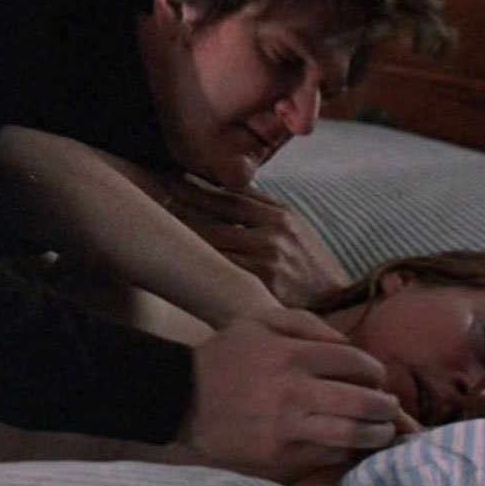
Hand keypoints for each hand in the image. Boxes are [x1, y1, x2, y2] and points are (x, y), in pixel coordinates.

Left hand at [166, 179, 349, 307]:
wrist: (339, 306)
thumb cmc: (309, 269)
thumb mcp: (294, 231)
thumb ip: (262, 212)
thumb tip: (225, 190)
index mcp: (280, 213)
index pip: (226, 193)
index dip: (192, 186)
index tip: (166, 179)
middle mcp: (273, 231)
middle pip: (212, 214)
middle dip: (177, 206)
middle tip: (145, 198)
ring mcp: (267, 258)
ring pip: (210, 242)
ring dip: (179, 235)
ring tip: (150, 228)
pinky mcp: (261, 285)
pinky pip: (218, 270)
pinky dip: (194, 264)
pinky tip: (173, 260)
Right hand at [179, 308, 400, 477]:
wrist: (178, 397)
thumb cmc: (223, 356)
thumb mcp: (258, 321)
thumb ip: (306, 322)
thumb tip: (348, 344)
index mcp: (291, 355)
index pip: (355, 363)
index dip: (375, 371)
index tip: (377, 378)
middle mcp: (293, 392)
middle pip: (363, 402)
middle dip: (385, 406)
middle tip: (390, 408)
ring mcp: (286, 428)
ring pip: (351, 435)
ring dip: (375, 434)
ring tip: (380, 431)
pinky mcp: (278, 456)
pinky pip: (327, 457)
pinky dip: (346, 452)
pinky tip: (348, 445)